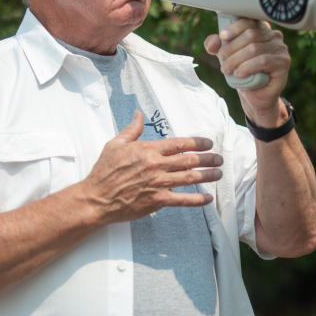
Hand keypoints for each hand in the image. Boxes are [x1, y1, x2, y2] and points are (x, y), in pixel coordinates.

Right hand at [79, 110, 221, 223]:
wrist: (96, 198)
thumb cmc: (104, 172)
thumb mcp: (115, 144)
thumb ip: (132, 129)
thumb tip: (139, 114)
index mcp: (148, 150)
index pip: (179, 143)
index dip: (197, 142)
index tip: (208, 143)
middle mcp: (156, 165)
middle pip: (189, 160)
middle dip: (208, 158)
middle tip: (219, 158)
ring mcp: (158, 184)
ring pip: (190, 178)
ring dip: (207, 175)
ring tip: (218, 173)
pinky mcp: (158, 201)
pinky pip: (183, 200)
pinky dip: (197, 199)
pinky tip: (208, 198)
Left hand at [204, 18, 290, 125]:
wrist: (255, 95)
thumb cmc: (243, 72)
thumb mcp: (227, 57)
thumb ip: (217, 46)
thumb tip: (212, 43)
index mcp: (261, 29)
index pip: (249, 21)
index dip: (235, 27)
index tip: (222, 36)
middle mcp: (273, 36)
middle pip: (250, 34)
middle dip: (231, 47)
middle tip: (221, 59)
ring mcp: (280, 48)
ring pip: (254, 48)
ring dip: (236, 59)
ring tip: (226, 69)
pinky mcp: (283, 62)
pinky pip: (263, 61)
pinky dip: (247, 67)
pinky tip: (239, 73)